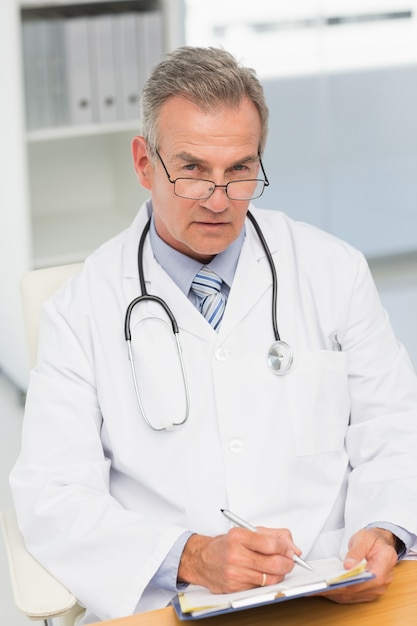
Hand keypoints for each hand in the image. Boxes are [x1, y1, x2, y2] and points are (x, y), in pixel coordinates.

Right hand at [178, 526, 300, 592]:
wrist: (202, 559)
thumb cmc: (226, 545)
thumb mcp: (248, 531)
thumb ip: (274, 535)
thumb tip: (294, 548)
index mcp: (238, 537)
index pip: (271, 544)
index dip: (285, 548)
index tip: (289, 549)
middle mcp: (235, 555)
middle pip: (274, 564)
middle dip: (287, 563)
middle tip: (290, 561)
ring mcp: (234, 573)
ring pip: (270, 579)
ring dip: (279, 574)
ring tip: (277, 567)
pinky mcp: (235, 588)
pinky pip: (260, 587)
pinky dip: (266, 581)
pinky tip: (263, 574)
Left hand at [321, 528, 397, 603]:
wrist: (378, 544)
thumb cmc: (372, 540)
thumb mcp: (363, 538)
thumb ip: (356, 551)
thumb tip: (349, 566)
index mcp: (386, 561)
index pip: (373, 577)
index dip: (356, 582)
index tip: (339, 580)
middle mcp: (384, 579)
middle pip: (361, 589)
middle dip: (341, 588)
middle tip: (324, 585)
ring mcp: (377, 588)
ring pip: (355, 596)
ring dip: (338, 593)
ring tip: (322, 588)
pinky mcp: (369, 592)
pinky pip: (353, 597)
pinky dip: (339, 594)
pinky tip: (328, 590)